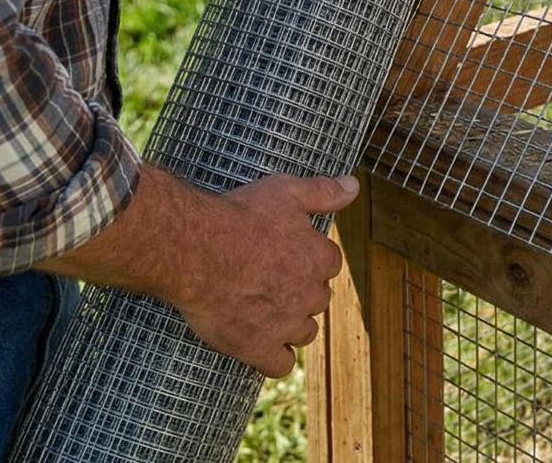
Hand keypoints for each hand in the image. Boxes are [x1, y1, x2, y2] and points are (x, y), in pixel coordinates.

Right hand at [172, 173, 358, 376]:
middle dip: (303, 291)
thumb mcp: (287, 191)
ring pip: (304, 332)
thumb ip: (324, 191)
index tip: (291, 255)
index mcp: (319, 258)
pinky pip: (280, 365)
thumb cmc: (240, 217)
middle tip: (274, 281)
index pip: (330, 264)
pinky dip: (275, 357)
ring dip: (292, 324)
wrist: (198, 251)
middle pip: (318, 299)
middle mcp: (308, 294)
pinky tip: (262, 345)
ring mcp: (285, 324)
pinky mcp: (257, 348)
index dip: (311, 259)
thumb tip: (354, 186)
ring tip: (268, 311)